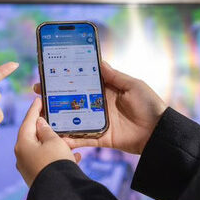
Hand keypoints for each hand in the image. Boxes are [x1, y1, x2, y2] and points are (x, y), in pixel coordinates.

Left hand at [14, 97, 81, 186]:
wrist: (58, 193)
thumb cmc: (55, 163)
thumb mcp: (53, 141)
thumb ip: (46, 130)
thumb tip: (40, 123)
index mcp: (23, 144)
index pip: (28, 121)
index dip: (34, 109)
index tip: (38, 99)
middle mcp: (22, 156)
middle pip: (33, 135)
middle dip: (44, 126)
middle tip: (51, 115)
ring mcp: (29, 167)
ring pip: (42, 149)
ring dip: (53, 142)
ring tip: (65, 136)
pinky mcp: (38, 176)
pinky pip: (48, 161)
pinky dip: (58, 156)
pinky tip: (74, 156)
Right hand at [34, 61, 166, 154]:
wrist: (160, 132)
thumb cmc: (150, 105)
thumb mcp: (133, 85)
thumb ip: (114, 76)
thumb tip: (99, 61)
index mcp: (106, 90)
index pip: (82, 82)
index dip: (67, 78)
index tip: (50, 72)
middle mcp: (99, 105)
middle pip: (73, 100)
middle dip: (56, 96)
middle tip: (39, 91)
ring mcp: (98, 122)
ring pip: (73, 118)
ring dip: (57, 117)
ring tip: (40, 113)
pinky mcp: (100, 138)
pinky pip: (82, 138)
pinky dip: (69, 138)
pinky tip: (55, 136)